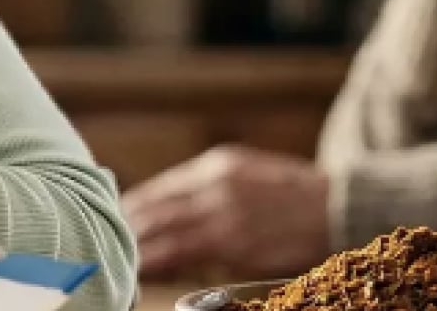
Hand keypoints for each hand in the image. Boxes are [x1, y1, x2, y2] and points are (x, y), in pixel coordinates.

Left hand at [122, 146, 330, 279]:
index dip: (133, 207)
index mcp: (218, 165)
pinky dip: (157, 262)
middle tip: (95, 242)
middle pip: (154, 210)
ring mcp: (222, 213)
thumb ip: (213, 187)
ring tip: (109, 260)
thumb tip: (173, 208)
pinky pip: (182, 254)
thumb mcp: (252, 176)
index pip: (161, 189)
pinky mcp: (233, 242)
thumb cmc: (297, 198)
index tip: (110, 220)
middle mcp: (214, 184)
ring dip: (134, 248)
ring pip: (161, 232)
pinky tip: (141, 271)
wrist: (340, 208)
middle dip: (125, 229)